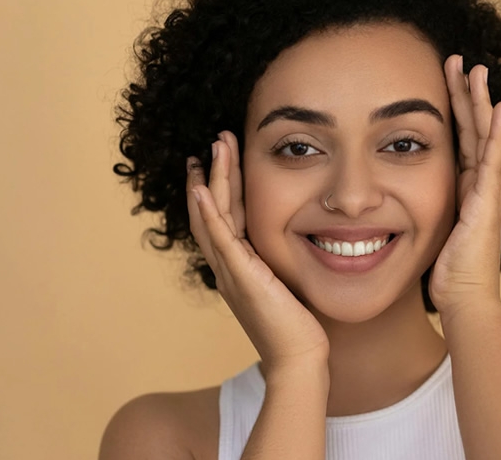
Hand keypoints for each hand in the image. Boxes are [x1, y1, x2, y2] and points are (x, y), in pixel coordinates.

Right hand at [186, 131, 328, 369]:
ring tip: (212, 148)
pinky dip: (208, 211)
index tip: (222, 160)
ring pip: (213, 216)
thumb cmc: (298, 327)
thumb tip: (298, 242)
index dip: (223, 187)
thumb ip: (280, 263)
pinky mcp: (241, 277)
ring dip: (212, 179)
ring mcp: (230, 271)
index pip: (225, 218)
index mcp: (238, 267)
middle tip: (214, 142)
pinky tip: (202, 186)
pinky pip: (220, 238)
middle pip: (212, 211)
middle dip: (214, 173)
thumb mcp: (286, 284)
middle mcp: (227, 267)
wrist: (298, 358)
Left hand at [429, 55, 500, 315]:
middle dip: (466, 94)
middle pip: (473, 129)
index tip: (444, 81)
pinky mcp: (487, 202)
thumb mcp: (426, 231)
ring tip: (477, 70)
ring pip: (485, 137)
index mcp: (462, 188)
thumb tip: (388, 204)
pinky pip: (492, 161)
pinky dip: (496, 134)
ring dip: (481, 103)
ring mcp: (486, 191)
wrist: (464, 299)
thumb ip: (416, 210)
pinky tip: (498, 109)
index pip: (459, 138)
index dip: (453, 109)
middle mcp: (477, 184)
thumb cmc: (446, 272)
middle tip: (460, 61)